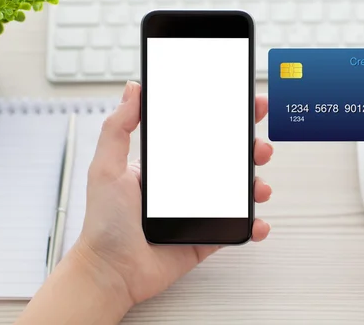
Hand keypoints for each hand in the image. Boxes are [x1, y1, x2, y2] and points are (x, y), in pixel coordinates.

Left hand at [74, 81, 272, 306]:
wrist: (111, 272)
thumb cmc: (103, 223)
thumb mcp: (106, 167)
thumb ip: (118, 127)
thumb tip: (132, 90)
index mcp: (166, 166)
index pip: (201, 135)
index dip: (225, 120)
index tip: (245, 107)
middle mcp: (185, 186)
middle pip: (227, 161)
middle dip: (250, 150)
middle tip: (258, 146)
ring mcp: (197, 212)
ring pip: (237, 192)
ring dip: (256, 185)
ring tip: (259, 186)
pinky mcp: (205, 238)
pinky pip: (235, 228)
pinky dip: (253, 225)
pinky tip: (258, 222)